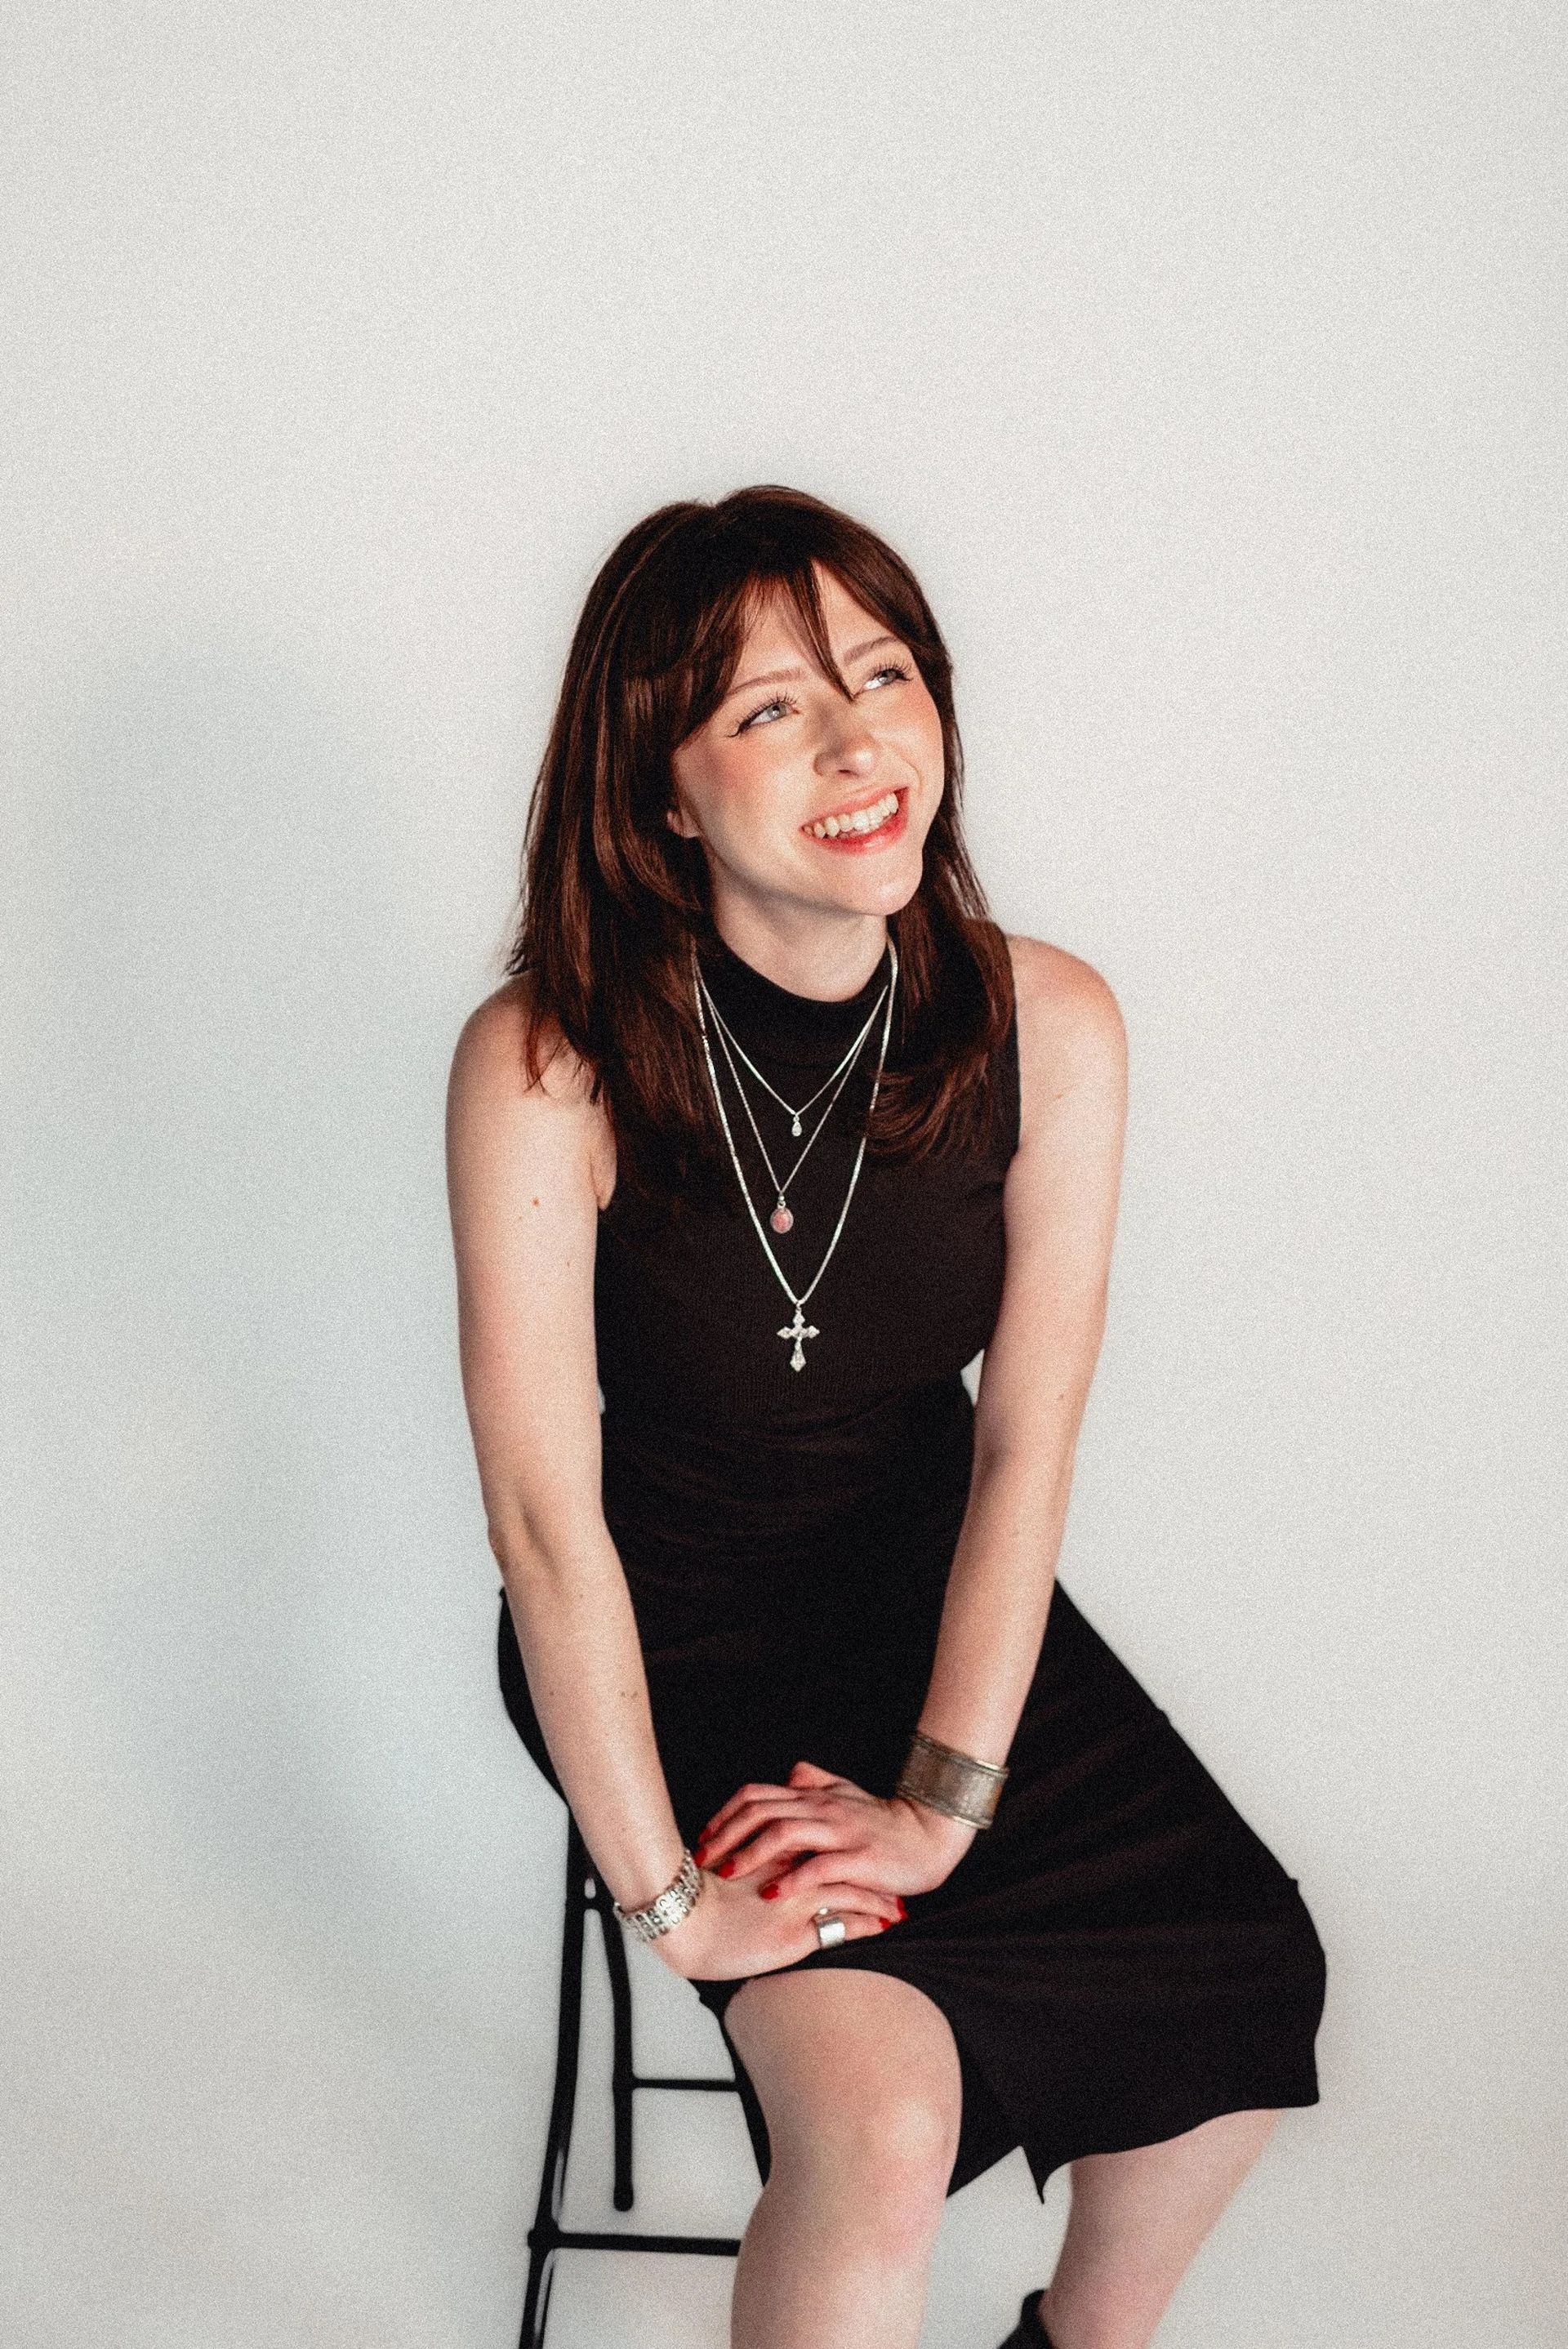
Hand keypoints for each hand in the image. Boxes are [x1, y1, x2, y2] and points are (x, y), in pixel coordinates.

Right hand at [652, 1857, 902, 1981]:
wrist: (684, 1926)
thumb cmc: (698, 1903)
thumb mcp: (728, 1869)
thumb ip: (753, 1857)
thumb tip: (775, 1858)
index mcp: (775, 1852)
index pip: (822, 1843)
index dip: (846, 1849)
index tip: (867, 1855)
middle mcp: (791, 1870)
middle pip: (844, 1862)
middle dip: (872, 1870)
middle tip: (895, 1875)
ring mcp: (797, 1898)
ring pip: (852, 1889)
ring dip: (878, 1899)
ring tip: (898, 1907)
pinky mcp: (799, 1929)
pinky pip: (845, 1923)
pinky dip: (868, 1922)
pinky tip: (883, 1927)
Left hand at [693, 1759, 976, 1907]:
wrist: (929, 1836)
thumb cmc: (885, 1820)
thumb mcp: (847, 1794)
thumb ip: (817, 1782)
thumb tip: (789, 1774)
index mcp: (814, 1797)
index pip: (757, 1796)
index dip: (725, 1814)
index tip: (704, 1836)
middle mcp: (822, 1809)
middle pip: (762, 1812)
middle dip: (727, 1834)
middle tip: (703, 1859)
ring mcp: (841, 1832)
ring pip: (785, 1833)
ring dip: (751, 1853)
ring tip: (728, 1873)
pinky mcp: (859, 1858)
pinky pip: (819, 1866)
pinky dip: (792, 1879)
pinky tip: (772, 1893)